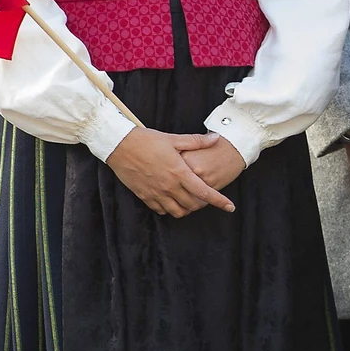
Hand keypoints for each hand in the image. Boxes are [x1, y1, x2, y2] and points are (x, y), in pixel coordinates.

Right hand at [106, 128, 237, 217]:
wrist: (119, 145)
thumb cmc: (146, 140)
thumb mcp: (173, 139)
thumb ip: (196, 141)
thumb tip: (216, 138)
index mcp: (179, 172)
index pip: (205, 192)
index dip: (220, 201)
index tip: (230, 207)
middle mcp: (169, 186)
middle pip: (193, 205)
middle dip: (203, 204)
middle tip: (206, 197)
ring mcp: (156, 193)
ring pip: (178, 212)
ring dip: (187, 208)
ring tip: (189, 200)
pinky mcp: (144, 196)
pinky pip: (161, 210)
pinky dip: (170, 209)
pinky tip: (172, 200)